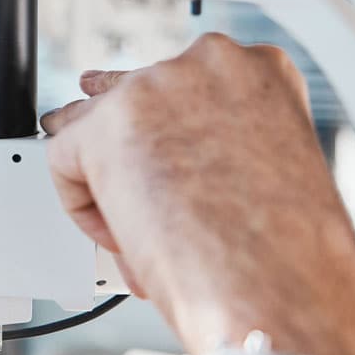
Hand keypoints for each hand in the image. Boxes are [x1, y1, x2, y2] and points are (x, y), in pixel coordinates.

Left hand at [42, 34, 354, 354]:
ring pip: (95, 123)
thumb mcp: (273, 175)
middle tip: (121, 180)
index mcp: (262, 72)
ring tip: (123, 224)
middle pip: (134, 93)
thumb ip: (225, 151)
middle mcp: (209, 65)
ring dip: (102, 176)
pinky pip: (63, 159)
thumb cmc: (292, 257)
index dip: (167, 129)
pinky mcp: (107, 125)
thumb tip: (170, 172)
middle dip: (123, 144)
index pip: (186, 82)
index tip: (161, 153)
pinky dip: (80, 207)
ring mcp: (155, 88)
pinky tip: (118, 240)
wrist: (283, 290)